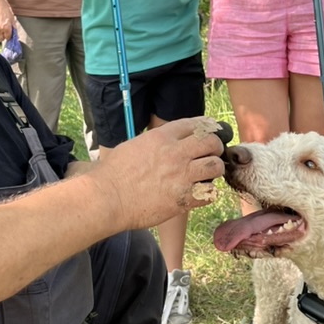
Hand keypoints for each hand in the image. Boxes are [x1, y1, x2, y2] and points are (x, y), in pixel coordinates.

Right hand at [0, 0, 14, 41]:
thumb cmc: (3, 7)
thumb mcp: (11, 17)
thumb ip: (13, 27)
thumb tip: (15, 35)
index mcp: (6, 27)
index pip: (8, 37)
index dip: (8, 35)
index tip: (7, 32)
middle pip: (0, 39)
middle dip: (2, 35)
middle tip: (2, 29)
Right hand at [89, 117, 225, 228]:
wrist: (108, 198)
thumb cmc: (113, 173)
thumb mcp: (133, 145)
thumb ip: (153, 142)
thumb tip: (163, 142)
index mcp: (162, 137)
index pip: (196, 124)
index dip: (206, 128)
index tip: (210, 133)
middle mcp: (176, 153)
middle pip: (211, 143)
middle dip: (215, 148)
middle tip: (211, 155)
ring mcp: (181, 176)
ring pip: (215, 166)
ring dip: (214, 170)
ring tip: (207, 175)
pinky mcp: (183, 199)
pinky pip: (209, 193)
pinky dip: (207, 193)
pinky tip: (199, 194)